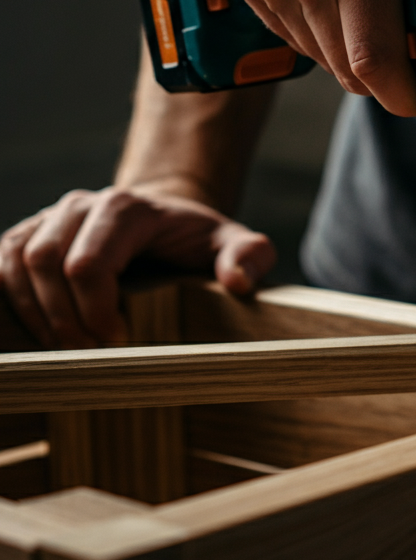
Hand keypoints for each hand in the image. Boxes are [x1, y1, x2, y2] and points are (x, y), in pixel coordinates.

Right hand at [0, 187, 274, 348]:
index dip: (94, 310)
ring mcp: (47, 219)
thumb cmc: (197, 239)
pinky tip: (40, 332)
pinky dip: (10, 302)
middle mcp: (79, 206)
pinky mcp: (26, 236)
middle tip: (91, 353)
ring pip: (14, 264)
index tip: (118, 340)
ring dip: (34, 315)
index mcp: (126, 208)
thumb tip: (237, 282)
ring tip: (69, 348)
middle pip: (45, 264)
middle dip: (63, 318)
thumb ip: (248, 256)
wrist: (165, 219)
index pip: (87, 263)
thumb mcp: (234, 244)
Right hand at [218, 0, 415, 114]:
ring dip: (352, 57)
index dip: (403, 93)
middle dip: (386, 78)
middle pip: (348, 68)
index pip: (374, 57)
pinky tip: (340, 2)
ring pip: (321, 58)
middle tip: (412, 65)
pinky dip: (321, 36)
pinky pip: (293, 36)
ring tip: (377, 25)